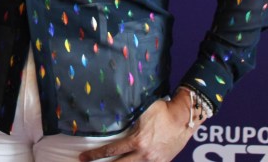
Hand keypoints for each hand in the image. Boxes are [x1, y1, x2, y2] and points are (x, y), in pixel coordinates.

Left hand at [79, 91, 198, 161]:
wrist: (183, 118)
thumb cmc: (162, 110)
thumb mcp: (141, 111)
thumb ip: (127, 118)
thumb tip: (111, 116)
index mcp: (137, 141)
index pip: (111, 151)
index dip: (95, 155)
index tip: (84, 157)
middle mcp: (144, 154)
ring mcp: (154, 161)